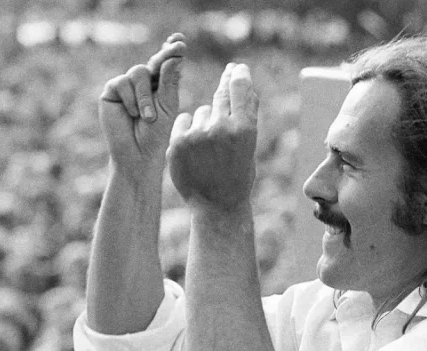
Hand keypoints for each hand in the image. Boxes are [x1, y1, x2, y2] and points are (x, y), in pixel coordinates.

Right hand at [100, 34, 185, 178]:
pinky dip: (130, 99)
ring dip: (145, 96)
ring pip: (138, 72)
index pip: (165, 63)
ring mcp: (126, 85)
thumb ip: (169, 81)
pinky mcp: (111, 92)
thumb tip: (176, 55)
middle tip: (178, 47)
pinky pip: (122, 83)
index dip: (171, 50)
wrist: (137, 154)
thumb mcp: (167, 106)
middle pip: (153, 62)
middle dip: (165, 56)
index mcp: (160, 85)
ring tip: (147, 117)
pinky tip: (132, 115)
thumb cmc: (156, 134)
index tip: (180, 40)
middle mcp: (143, 82)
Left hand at [167, 63, 258, 211]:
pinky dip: (189, 129)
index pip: (240, 88)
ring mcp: (197, 135)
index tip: (237, 68)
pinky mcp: (177, 142)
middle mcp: (221, 129)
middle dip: (225, 85)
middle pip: (221, 95)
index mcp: (244, 129)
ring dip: (206, 121)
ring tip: (211, 147)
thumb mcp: (249, 145)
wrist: (216, 206)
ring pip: (203, 111)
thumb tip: (242, 80)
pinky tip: (195, 148)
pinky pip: (184, 121)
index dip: (238, 75)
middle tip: (228, 74)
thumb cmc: (238, 175)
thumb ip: (246, 114)